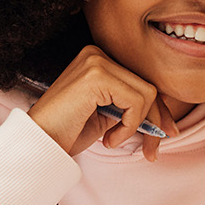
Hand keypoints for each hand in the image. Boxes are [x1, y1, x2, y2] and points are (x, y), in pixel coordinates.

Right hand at [28, 47, 180, 161]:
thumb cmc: (67, 132)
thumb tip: (165, 118)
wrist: (39, 143)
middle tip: (152, 150)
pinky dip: (128, 126)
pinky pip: (135, 101)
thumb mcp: (106, 115)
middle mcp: (96, 53)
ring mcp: (96, 61)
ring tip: (113, 139)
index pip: (140, 80)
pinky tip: (109, 138)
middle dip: (156, 120)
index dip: (157, 110)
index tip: (164, 134)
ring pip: (147, 93)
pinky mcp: (96, 75)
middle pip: (148, 85)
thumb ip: (130, 106)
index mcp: (97, 59)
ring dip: (137, 125)